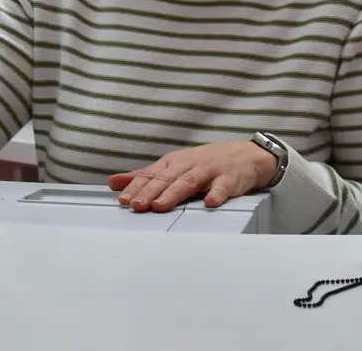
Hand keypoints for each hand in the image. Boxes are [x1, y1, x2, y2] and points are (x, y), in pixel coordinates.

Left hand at [108, 140, 276, 212]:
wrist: (247, 154)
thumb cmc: (207, 163)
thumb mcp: (174, 166)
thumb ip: (146, 176)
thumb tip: (114, 182)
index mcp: (174, 163)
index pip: (151, 174)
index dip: (137, 187)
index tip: (123, 199)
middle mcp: (189, 164)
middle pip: (167, 178)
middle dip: (150, 192)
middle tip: (136, 205)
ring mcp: (210, 170)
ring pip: (190, 182)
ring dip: (174, 194)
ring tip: (161, 206)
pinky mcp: (231, 178)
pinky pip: (224, 187)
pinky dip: (217, 194)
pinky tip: (210, 203)